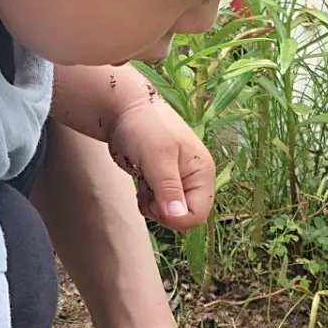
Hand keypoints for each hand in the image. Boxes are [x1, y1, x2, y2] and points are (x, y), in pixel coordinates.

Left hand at [107, 96, 214, 231]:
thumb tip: (178, 216)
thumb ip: (168, 187)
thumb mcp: (157, 156)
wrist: (125, 111)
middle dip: (162, 211)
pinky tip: (142, 182)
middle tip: (147, 189)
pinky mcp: (164, 183)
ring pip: (170, 214)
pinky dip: (147, 201)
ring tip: (144, 181)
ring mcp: (179, 182)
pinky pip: (159, 206)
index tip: (154, 200)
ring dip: (152, 206)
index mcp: (203, 173)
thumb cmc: (145, 127)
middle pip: (184, 217)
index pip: (198, 214)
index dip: (174, 217)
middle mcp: (195, 181)